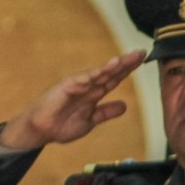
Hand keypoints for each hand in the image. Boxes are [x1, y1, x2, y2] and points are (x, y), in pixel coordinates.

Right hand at [0, 51, 148, 152]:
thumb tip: (124, 106)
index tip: (143, 61)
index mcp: (93, 93)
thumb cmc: (61, 124)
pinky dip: (98, 71)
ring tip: (130, 57)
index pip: (114, 79)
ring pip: (100, 72)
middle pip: (110, 72)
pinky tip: (111, 65)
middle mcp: (87, 86)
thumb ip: (106, 112)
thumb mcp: (91, 120)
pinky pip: (85, 78)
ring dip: (115, 64)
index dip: (128, 70)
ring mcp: (78, 85)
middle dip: (126, 63)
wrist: (41, 131)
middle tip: (142, 52)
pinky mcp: (67, 86)